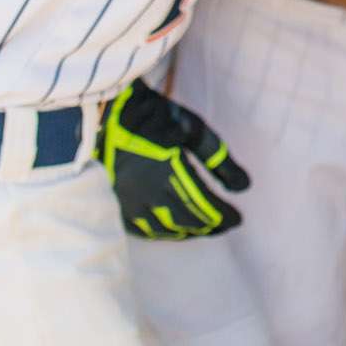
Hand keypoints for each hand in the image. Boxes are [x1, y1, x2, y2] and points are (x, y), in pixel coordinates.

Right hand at [97, 81, 250, 238]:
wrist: (100, 112)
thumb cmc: (152, 114)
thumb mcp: (191, 127)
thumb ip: (217, 157)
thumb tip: (245, 187)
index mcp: (168, 170)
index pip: (203, 204)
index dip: (223, 215)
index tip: (239, 219)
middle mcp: (146, 191)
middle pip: (186, 220)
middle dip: (209, 225)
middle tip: (226, 226)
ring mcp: (126, 200)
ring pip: (163, 228)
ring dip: (187, 232)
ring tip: (205, 229)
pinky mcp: (112, 203)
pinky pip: (141, 229)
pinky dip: (162, 233)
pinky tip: (174, 230)